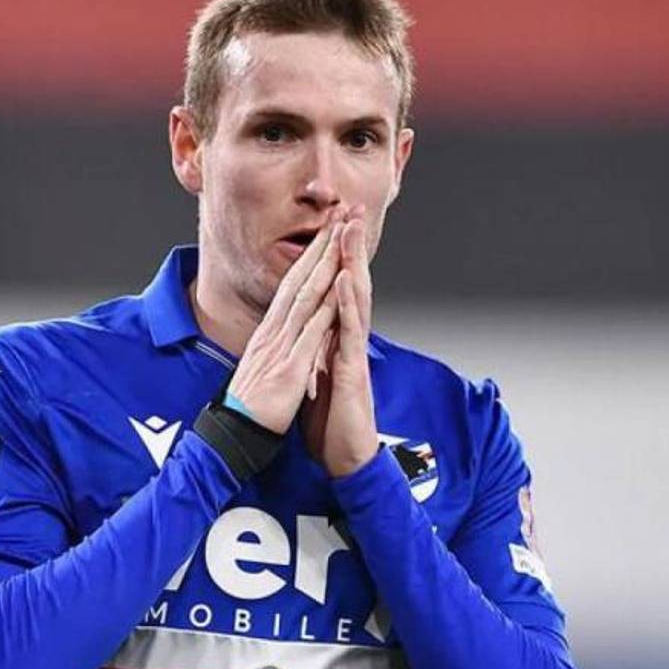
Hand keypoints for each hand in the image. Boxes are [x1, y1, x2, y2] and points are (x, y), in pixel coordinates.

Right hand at [226, 210, 345, 433]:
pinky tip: (340, 292)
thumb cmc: (249, 409)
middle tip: (339, 216)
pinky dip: (326, 311)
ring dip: (326, 266)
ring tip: (342, 238)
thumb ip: (272, 347)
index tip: (328, 231)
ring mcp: (280, 348)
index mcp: (269, 333)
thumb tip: (278, 335)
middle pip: (300, 281)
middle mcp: (273, 332)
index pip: (292, 286)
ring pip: (306, 298)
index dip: (311, 256)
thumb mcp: (261, 368)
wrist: (232, 437)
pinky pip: (311, 335)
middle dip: (321, 246)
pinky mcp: (289, 368)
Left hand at [301, 215, 377, 476]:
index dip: (334, 257)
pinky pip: (350, 333)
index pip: (336, 289)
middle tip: (350, 208)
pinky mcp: (353, 372)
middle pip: (351, 284)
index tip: (332, 223)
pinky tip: (346, 280)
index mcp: (335, 339)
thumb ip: (318, 349)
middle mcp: (348, 340)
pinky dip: (348, 305)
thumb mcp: (318, 375)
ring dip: (353, 263)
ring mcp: (353, 354)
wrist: (344, 460)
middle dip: (349, 246)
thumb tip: (312, 329)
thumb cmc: (332, 421)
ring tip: (350, 230)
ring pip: (356, 300)